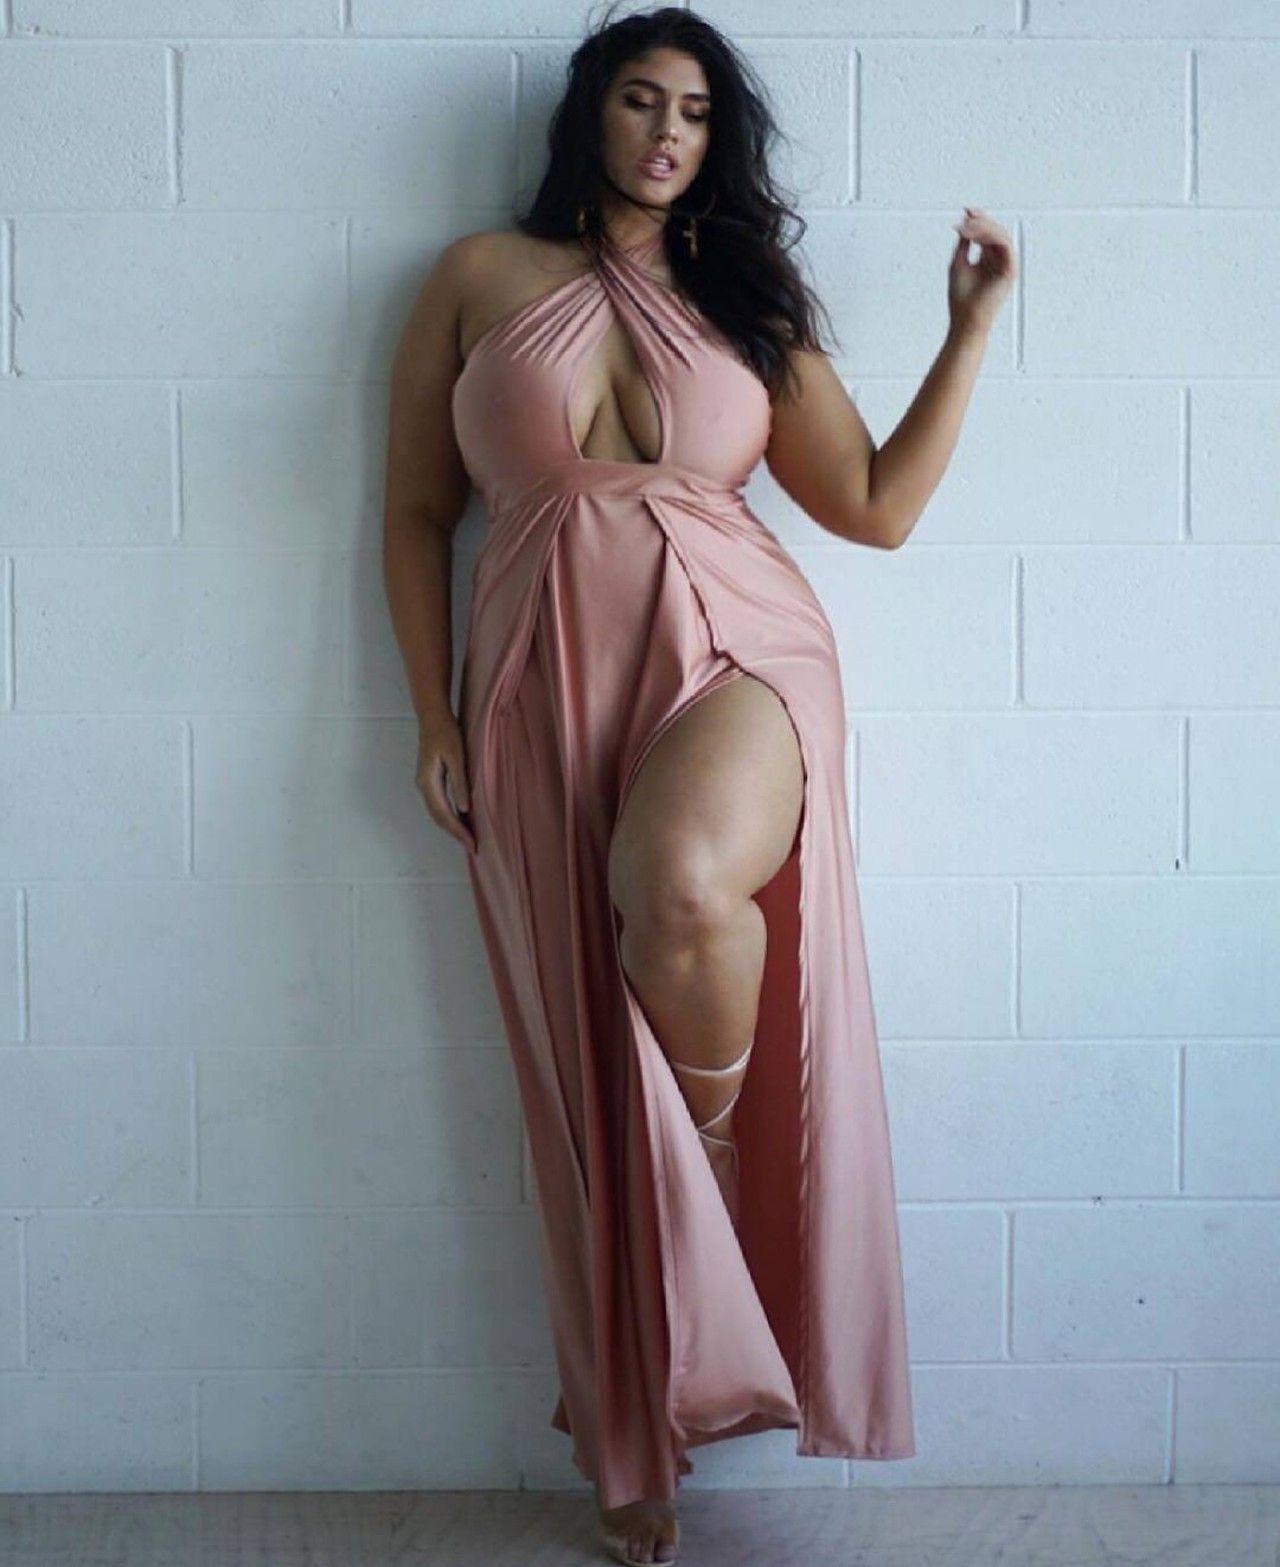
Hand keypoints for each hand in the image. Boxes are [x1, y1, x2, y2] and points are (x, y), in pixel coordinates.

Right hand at [415, 709, 476, 854]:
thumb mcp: (457, 756)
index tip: (472, 844)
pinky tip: (461, 820)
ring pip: (438, 813)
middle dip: (455, 833)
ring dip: (452, 827)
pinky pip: (439, 804)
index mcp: (428, 782)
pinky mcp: (430, 780)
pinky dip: (449, 816)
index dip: (458, 831)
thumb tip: (464, 808)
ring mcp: (425, 784)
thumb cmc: (446, 732)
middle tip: (473, 848)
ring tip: (468, 838)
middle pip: (439, 818)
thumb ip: (460, 782)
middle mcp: (423, 786)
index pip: (444, 814)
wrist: (432, 716)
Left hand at [948, 205, 1015, 336]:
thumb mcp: (959, 263)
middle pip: (995, 230)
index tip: (966, 210)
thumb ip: (964, 243)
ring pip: (1001, 235)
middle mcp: (999, 259)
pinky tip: (976, 237)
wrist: (965, 320)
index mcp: (988, 258)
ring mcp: (1006, 264)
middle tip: (965, 219)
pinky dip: (991, 237)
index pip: (987, 232)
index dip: (979, 218)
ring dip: (984, 228)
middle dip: (980, 221)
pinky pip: (1004, 245)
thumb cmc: (961, 298)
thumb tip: (965, 223)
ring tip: (967, 228)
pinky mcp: (1010, 270)